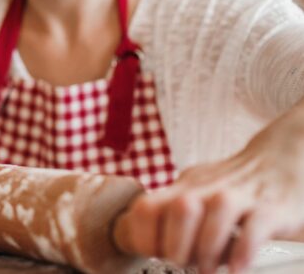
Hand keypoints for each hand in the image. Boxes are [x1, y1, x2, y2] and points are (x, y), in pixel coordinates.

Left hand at [119, 105, 303, 273]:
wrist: (280, 161)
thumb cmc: (232, 186)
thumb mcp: (196, 190)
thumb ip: (173, 212)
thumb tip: (152, 246)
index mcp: (184, 187)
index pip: (146, 207)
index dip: (143, 235)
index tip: (154, 253)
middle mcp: (208, 189)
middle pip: (180, 209)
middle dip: (176, 244)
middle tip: (182, 263)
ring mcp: (240, 196)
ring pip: (218, 212)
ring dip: (208, 249)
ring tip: (207, 269)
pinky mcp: (270, 208)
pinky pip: (255, 228)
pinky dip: (243, 252)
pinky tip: (237, 267)